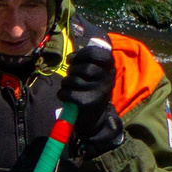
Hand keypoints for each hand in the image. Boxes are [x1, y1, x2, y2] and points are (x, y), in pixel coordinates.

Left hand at [63, 32, 124, 155]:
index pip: (98, 54)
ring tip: (69, 86)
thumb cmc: (91, 90)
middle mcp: (106, 80)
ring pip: (72, 80)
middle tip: (71, 75)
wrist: (94, 118)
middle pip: (83, 68)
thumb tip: (71, 57)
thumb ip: (87, 62)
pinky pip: (67, 93)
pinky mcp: (86, 103)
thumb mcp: (96, 74)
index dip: (82, 54)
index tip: (73, 59)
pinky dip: (62, 94)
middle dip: (71, 70)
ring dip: (65, 83)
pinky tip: (66, 96)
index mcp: (109, 69)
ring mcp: (97, 92)